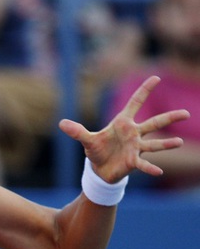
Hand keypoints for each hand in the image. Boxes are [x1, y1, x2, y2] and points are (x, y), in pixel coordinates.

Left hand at [58, 75, 189, 182]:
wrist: (100, 169)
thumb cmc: (97, 150)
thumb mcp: (87, 140)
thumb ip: (76, 131)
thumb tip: (61, 123)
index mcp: (123, 123)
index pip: (135, 103)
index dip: (144, 90)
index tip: (156, 77)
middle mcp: (133, 134)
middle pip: (154, 123)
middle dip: (169, 118)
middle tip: (186, 114)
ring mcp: (136, 148)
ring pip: (154, 143)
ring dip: (167, 143)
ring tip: (179, 141)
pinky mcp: (133, 161)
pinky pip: (143, 164)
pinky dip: (150, 167)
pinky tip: (158, 171)